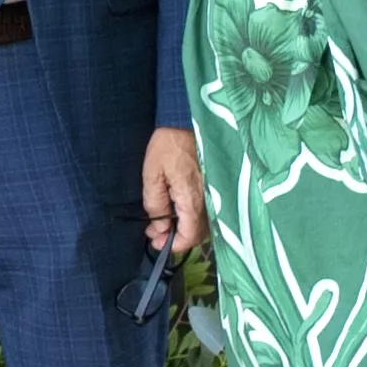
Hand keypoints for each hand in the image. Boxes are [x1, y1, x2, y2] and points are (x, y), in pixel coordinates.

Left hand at [139, 126, 208, 260]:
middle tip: (154, 233)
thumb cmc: (169, 145)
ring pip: (203, 225)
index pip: (190, 236)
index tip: (156, 243)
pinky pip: (206, 212)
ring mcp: (214, 195)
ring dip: (184, 229)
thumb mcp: (152, 173)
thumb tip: (159, 227)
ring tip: (161, 223)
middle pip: (198, 234)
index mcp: (193, 199)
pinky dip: (191, 218)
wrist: (187, 121)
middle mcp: (209, 201)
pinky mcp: (213, 188)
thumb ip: (155, 202)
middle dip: (177, 238)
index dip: (174, 245)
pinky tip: (175, 212)